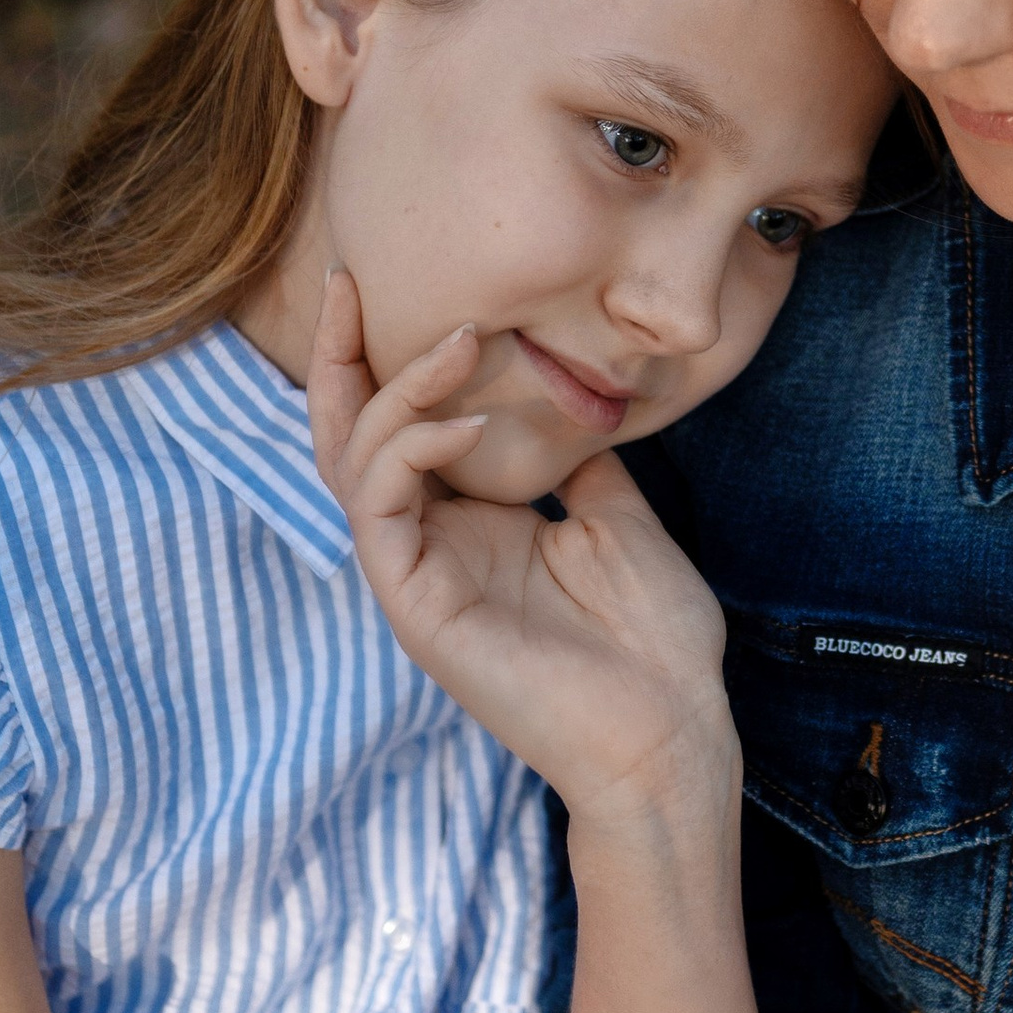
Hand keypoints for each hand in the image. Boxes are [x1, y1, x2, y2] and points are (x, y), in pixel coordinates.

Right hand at [308, 270, 732, 816]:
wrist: (673, 731)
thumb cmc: (654, 641)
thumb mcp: (619, 519)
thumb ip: (579, 462)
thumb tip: (574, 398)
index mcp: (470, 527)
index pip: (399, 430)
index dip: (384, 360)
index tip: (382, 287)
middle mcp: (430, 547)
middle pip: (346, 440)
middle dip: (339, 357)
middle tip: (346, 281)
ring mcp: (418, 579)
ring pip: (355, 465)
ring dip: (397, 391)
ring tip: (459, 337)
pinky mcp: (419, 609)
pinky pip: (381, 514)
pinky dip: (413, 451)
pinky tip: (466, 418)